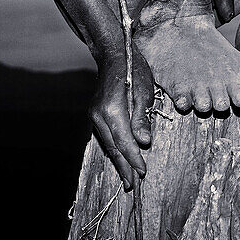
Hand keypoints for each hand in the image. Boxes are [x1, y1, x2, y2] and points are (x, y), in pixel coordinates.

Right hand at [89, 49, 154, 188]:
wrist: (113, 55)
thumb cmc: (134, 69)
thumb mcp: (144, 91)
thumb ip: (142, 118)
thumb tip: (144, 142)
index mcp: (112, 110)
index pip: (124, 141)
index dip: (134, 158)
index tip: (142, 172)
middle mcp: (99, 116)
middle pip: (113, 147)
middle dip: (123, 166)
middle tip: (132, 185)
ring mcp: (94, 116)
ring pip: (107, 143)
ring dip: (118, 159)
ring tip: (127, 176)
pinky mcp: (95, 114)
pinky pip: (105, 136)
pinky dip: (113, 147)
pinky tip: (120, 156)